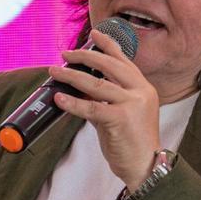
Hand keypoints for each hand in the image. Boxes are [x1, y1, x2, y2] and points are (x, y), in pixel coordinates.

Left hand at [49, 29, 161, 189]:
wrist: (145, 166)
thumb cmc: (133, 143)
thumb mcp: (122, 114)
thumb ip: (105, 100)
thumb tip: (80, 90)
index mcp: (143, 88)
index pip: (124, 60)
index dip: (108, 45)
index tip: (95, 33)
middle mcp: (140, 91)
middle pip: (109, 65)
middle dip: (84, 56)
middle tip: (65, 54)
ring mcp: (132, 104)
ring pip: (96, 83)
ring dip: (71, 76)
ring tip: (55, 71)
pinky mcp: (121, 118)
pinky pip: (91, 107)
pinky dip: (72, 103)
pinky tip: (60, 98)